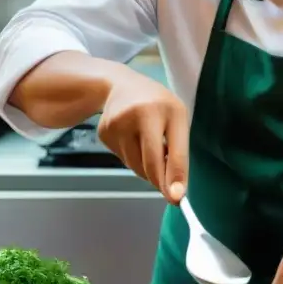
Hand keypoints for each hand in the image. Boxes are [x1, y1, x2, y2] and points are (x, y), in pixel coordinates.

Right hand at [97, 72, 187, 204]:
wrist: (120, 85)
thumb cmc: (157, 105)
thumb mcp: (175, 118)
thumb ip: (178, 150)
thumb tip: (174, 188)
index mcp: (169, 110)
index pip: (176, 149)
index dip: (176, 176)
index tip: (177, 198)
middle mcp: (142, 114)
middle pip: (151, 162)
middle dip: (161, 182)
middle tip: (169, 194)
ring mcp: (119, 123)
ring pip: (136, 165)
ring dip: (147, 169)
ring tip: (150, 150)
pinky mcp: (104, 132)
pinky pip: (123, 160)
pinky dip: (133, 159)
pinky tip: (133, 141)